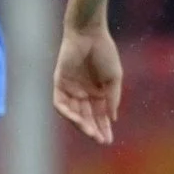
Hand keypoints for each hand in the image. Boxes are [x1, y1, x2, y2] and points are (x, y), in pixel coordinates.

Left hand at [52, 25, 123, 144]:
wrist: (89, 34)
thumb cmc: (104, 52)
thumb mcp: (113, 78)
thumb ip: (112, 99)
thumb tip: (112, 119)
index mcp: (97, 92)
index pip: (99, 115)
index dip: (104, 128)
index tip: (108, 140)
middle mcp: (82, 92)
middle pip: (86, 117)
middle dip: (93, 129)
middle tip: (100, 140)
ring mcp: (70, 88)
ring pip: (73, 113)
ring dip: (81, 124)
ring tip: (91, 132)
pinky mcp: (59, 83)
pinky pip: (60, 103)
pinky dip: (68, 113)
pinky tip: (78, 120)